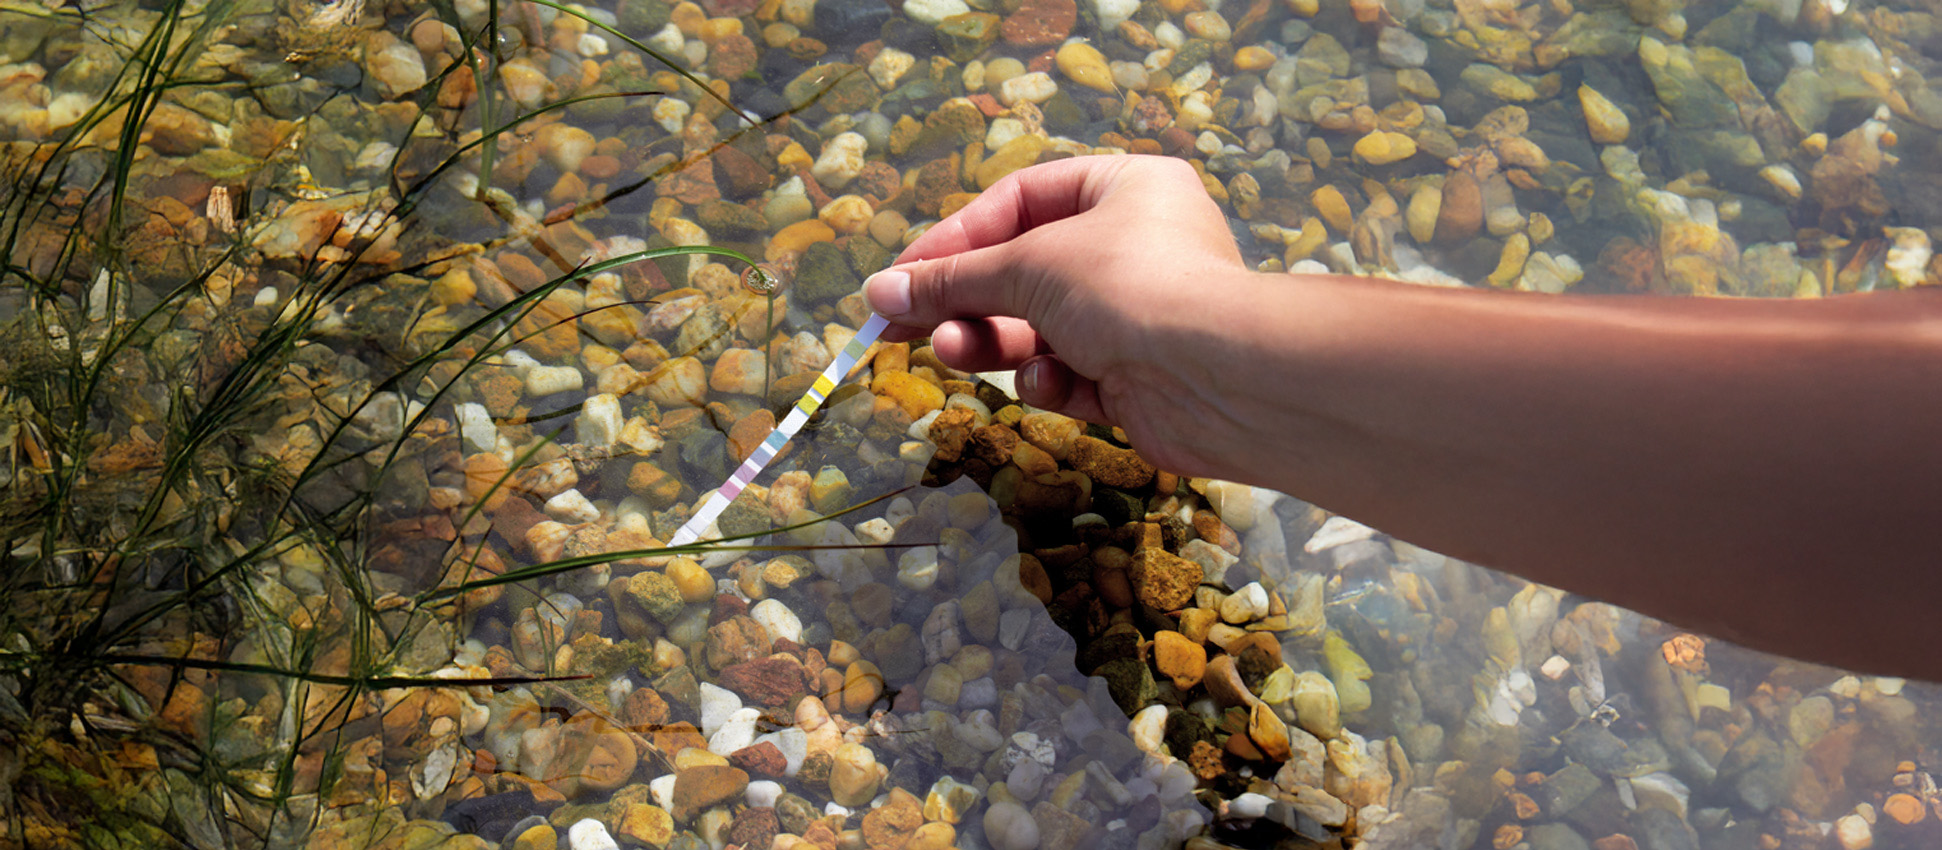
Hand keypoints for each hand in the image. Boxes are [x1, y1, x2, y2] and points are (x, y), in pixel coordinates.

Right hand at [862, 154, 1261, 477]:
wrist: (1223, 375)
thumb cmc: (1131, 287)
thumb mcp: (1027, 267)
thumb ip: (951, 280)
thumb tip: (879, 292)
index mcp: (1123, 190)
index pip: (1019, 201)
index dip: (954, 239)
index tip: (898, 278)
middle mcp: (1135, 248)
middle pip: (1023, 270)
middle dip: (963, 300)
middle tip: (898, 327)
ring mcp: (1137, 317)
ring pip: (1040, 328)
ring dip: (993, 341)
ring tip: (954, 351)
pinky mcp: (1138, 380)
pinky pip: (1073, 374)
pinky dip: (1051, 379)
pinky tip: (1049, 381)